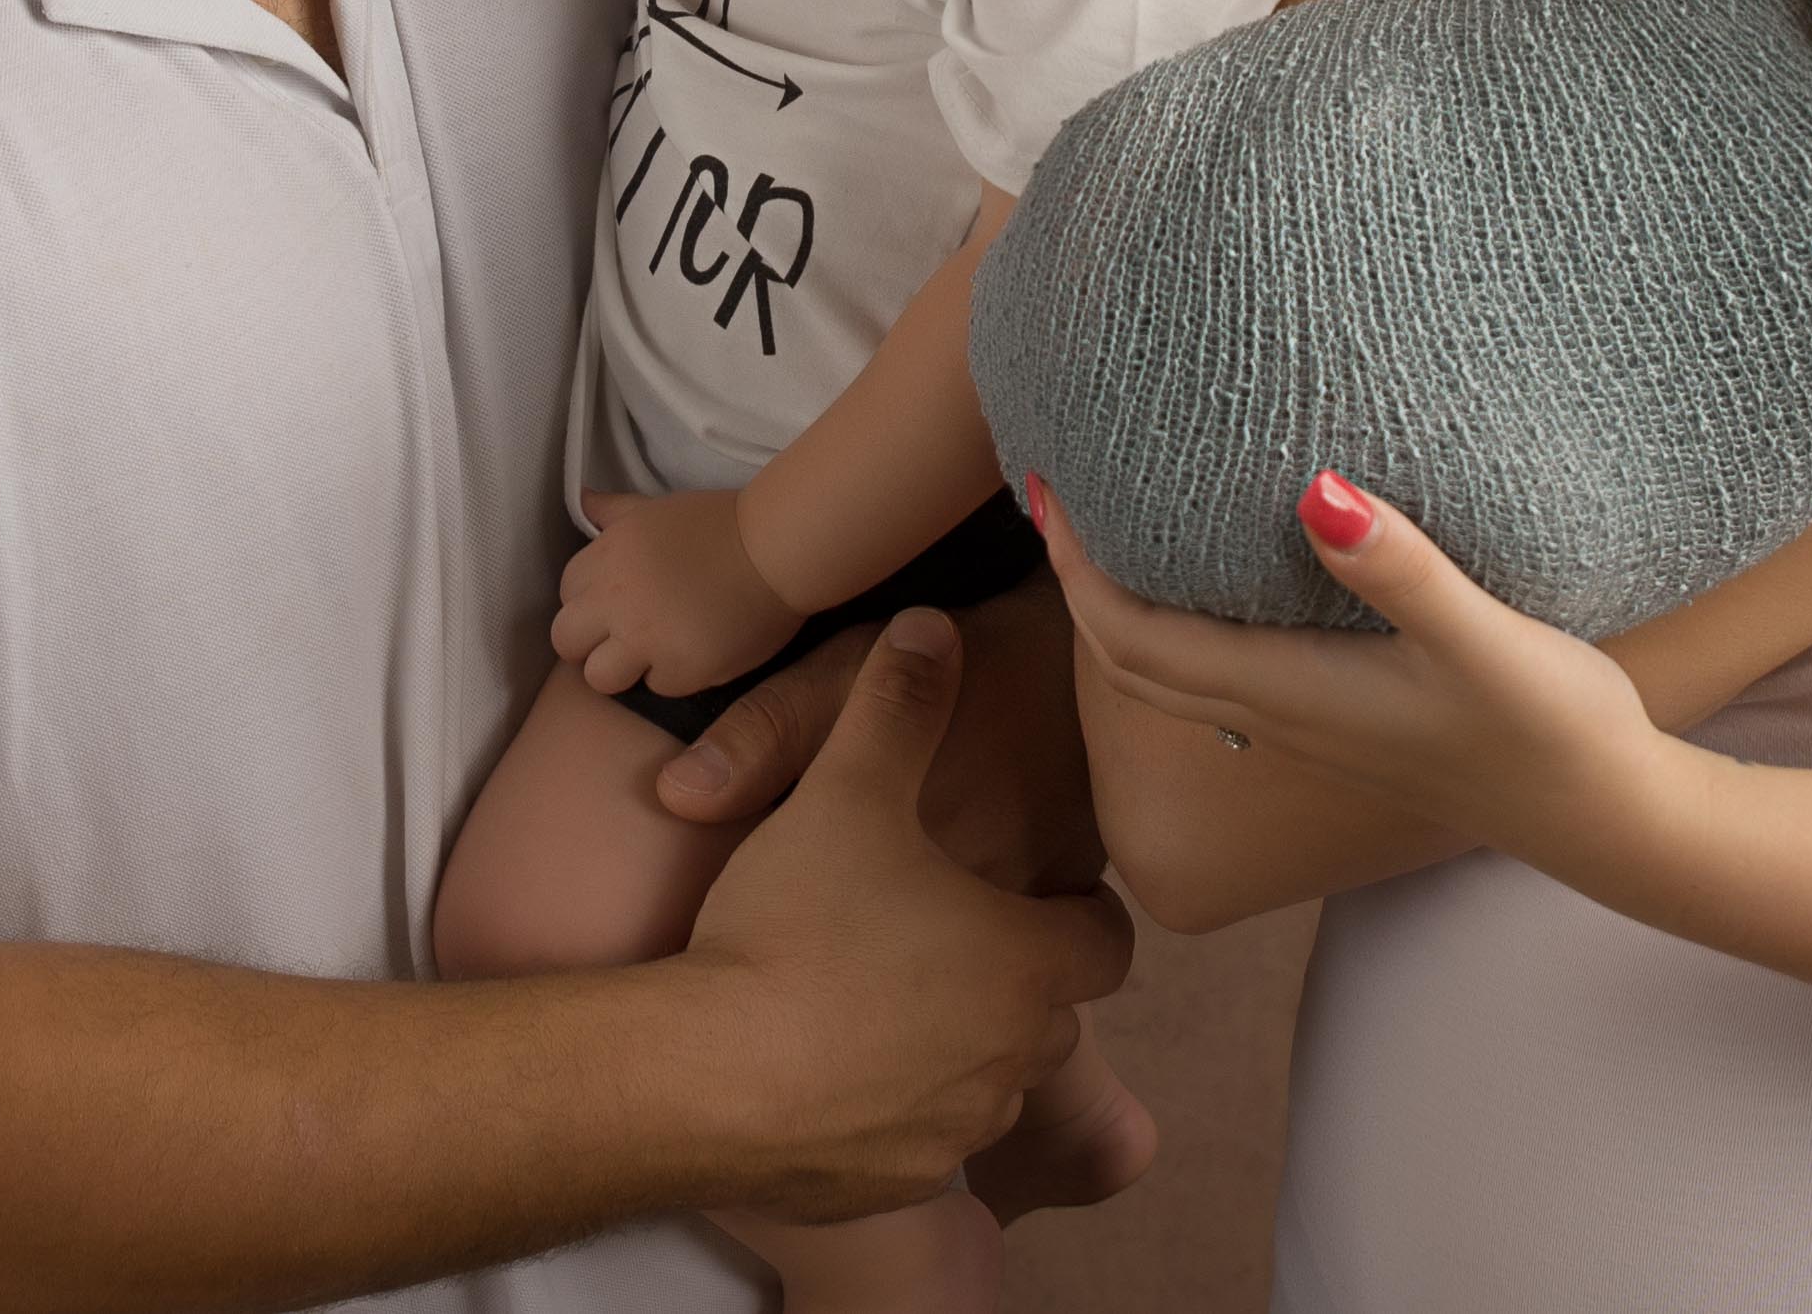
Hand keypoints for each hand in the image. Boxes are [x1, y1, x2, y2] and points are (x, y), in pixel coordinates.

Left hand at [554, 489, 804, 696]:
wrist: (778, 550)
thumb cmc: (721, 524)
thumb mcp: (658, 510)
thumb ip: (615, 512)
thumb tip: (583, 498)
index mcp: (608, 555)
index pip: (567, 593)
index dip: (590, 601)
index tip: (616, 602)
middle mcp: (617, 599)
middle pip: (565, 641)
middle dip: (590, 642)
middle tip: (626, 637)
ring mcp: (646, 639)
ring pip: (598, 677)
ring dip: (622, 669)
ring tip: (654, 654)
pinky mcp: (680, 671)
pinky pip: (656, 687)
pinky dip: (674, 675)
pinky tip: (697, 652)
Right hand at [681, 609, 1137, 1222]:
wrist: (706, 1077)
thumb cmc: (795, 928)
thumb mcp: (845, 789)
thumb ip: (897, 703)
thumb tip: (931, 625)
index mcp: (1026, 962)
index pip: (1105, 940)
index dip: (1078, 910)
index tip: (1033, 890)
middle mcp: (1013, 1058)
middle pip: (1047, 1015)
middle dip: (1010, 979)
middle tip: (940, 934)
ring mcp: (955, 1132)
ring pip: (985, 1085)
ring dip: (955, 1048)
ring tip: (879, 998)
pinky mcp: (891, 1185)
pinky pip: (918, 1144)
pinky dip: (894, 1111)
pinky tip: (827, 1066)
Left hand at [1040, 471, 1681, 879]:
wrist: (1602, 817)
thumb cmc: (1547, 730)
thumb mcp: (1478, 639)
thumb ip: (1398, 569)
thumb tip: (1316, 492)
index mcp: (1291, 694)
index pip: (1137, 639)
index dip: (1079, 570)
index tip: (1046, 488)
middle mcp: (1283, 715)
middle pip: (1135, 663)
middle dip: (1079, 585)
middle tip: (1052, 495)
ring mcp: (1312, 725)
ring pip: (1176, 674)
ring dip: (1124, 609)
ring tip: (1113, 528)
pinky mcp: (1346, 721)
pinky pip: (1227, 673)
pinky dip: (1185, 624)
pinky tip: (1216, 573)